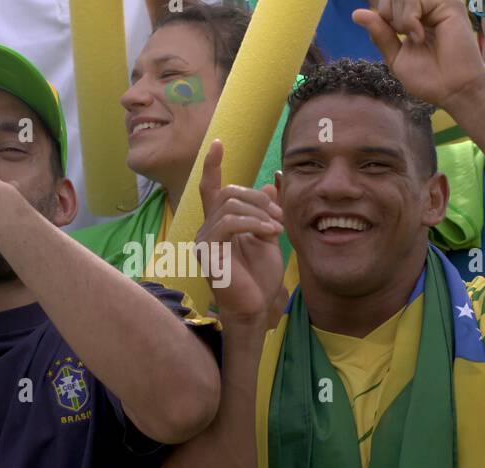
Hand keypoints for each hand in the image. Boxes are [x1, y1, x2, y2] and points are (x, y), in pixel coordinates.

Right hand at [196, 140, 284, 325]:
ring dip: (259, 213)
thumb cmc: (259, 278)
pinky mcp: (209, 251)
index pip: (211, 188)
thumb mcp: (268, 237)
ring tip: (276, 229)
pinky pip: (229, 222)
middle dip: (257, 199)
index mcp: (219, 225)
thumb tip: (268, 186)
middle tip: (279, 218)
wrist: (255, 308)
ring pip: (230, 205)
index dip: (213, 165)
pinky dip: (253, 223)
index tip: (218, 143)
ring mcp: (204, 240)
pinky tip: (268, 233)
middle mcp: (207, 229)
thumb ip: (266, 212)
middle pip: (228, 193)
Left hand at [353, 0, 484, 110]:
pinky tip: (420, 35)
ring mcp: (438, 2)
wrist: (450, 89)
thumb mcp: (394, 56)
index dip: (382, 13)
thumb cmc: (427, 77)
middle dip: (388, 15)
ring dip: (399, 19)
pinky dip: (409, 19)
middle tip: (405, 37)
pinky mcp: (449, 3)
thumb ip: (380, 33)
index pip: (388, 0)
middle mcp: (427, 5)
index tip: (395, 35)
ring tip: (414, 37)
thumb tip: (356, 13)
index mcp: (415, 14)